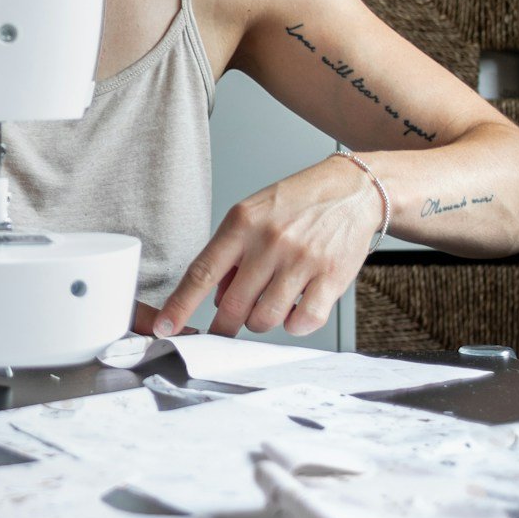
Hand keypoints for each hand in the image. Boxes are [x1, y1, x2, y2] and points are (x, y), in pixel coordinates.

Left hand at [154, 157, 383, 340]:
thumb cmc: (298, 203)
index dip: (180, 305)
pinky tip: (295, 307)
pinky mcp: (332, 276)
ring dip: (260, 322)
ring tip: (268, 304)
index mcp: (242, 223)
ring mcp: (302, 260)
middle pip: (232, 305)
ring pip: (264, 318)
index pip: (201, 272)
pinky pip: (302, 321)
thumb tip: (213, 299)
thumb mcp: (253, 214)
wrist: (353, 190)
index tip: (165, 327)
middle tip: (228, 324)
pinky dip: (294, 324)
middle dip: (224, 324)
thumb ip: (231, 255)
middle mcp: (270, 241)